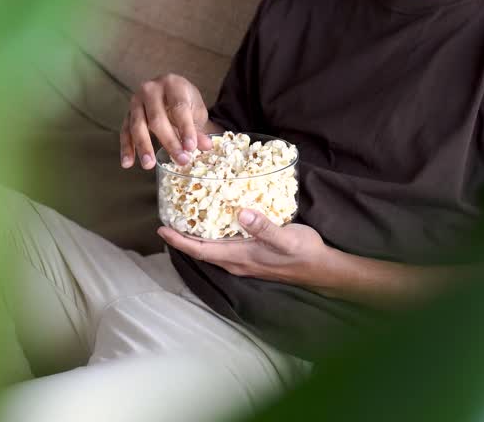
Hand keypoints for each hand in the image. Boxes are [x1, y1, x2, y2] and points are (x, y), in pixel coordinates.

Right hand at [121, 73, 213, 169]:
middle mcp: (151, 89)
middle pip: (157, 118)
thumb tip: (206, 146)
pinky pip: (125, 131)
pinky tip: (128, 163)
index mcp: (172, 84)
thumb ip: (198, 129)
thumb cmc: (184, 100)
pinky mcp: (127, 113)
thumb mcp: (195, 111)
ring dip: (143, 146)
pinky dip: (126, 148)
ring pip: (137, 125)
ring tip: (149, 165)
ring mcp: (136, 101)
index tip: (191, 148)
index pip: (179, 107)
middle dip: (169, 141)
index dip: (185, 128)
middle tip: (180, 160)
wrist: (170, 91)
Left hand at [158, 208, 331, 287]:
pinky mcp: (252, 259)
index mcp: (241, 257)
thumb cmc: (304, 253)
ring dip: (196, 239)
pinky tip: (214, 226)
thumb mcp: (286, 237)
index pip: (201, 250)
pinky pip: (223, 250)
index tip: (162, 229)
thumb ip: (263, 226)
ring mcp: (245, 263)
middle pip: (202, 252)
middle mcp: (238, 262)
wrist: (322, 270)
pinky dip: (212, 239)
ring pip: (212, 252)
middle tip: (168, 219)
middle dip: (183, 238)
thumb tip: (241, 213)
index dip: (180, 240)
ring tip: (185, 220)